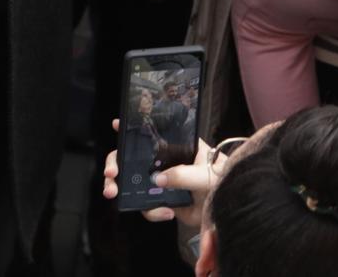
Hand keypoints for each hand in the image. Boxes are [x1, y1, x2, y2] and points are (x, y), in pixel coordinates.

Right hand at [100, 121, 225, 225]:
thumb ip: (184, 175)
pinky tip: (167, 213)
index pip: (154, 132)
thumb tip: (157, 179)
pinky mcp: (162, 201)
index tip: (117, 125)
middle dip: (116, 165)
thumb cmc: (223, 181)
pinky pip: (146, 205)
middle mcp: (165, 161)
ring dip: (121, 189)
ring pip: (133, 183)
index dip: (134, 128)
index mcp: (178, 146)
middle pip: (132, 158)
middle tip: (110, 175)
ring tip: (114, 195)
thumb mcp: (206, 175)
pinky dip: (152, 211)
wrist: (227, 211)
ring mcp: (162, 181)